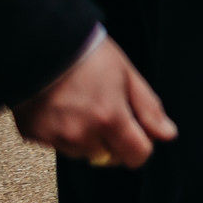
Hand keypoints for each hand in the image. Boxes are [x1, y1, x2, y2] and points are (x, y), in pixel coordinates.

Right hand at [9, 35, 175, 168]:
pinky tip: (62, 109)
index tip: (138, 133)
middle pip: (109, 157)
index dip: (142, 146)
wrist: (43, 45)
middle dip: (115, 141)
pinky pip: (58, 145)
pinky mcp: (34, 137)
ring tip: (82, 106)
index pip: (136, 156)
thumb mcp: (128, 76)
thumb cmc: (88, 56)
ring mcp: (56, 138)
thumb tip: (168, 135)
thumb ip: (148, 109)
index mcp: (110, 118)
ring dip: (88, 138)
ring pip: (83, 153)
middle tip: (108, 112)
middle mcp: (82, 135)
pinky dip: (63, 133)